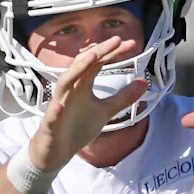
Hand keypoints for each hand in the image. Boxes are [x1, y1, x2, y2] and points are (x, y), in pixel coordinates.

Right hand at [28, 37, 147, 169]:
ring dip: (76, 70)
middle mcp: (69, 91)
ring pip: (64, 84)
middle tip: (116, 41)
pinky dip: (56, 111)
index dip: (112, 53)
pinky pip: (52, 117)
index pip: (97, 63)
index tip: (131, 44)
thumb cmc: (76, 128)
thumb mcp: (104, 112)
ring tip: (91, 58)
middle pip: (82, 66)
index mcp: (82, 86)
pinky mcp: (50, 125)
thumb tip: (143, 82)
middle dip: (98, 52)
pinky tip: (61, 107)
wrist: (56, 152)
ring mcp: (58, 107)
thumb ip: (122, 98)